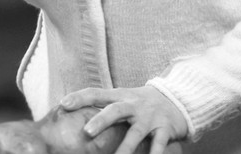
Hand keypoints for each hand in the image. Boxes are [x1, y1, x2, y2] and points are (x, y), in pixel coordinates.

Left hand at [60, 86, 186, 153]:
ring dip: (125, 149)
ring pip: (135, 134)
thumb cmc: (141, 103)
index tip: (64, 104)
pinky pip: (158, 144)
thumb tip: (78, 120)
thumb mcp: (124, 99)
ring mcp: (148, 118)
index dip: (80, 97)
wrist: (176, 99)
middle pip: (115, 110)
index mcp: (120, 96)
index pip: (97, 93)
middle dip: (101, 121)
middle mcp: (133, 105)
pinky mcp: (164, 129)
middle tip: (87, 132)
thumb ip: (105, 106)